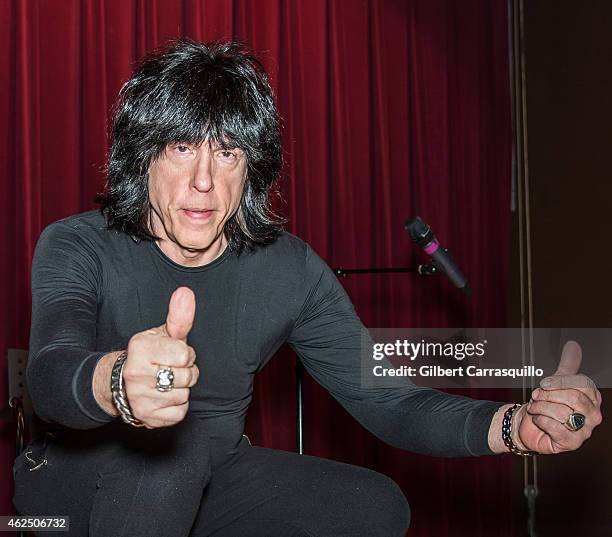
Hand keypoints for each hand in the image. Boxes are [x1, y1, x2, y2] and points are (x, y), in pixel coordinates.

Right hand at [123, 286, 199, 427]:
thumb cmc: (149, 354)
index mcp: (140, 349)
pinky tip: (164, 398)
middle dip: (186, 372)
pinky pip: (179, 412)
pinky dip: (177, 406)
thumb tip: (186, 292)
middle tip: (172, 369)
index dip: (186, 354)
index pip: (185, 355)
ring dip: (182, 389)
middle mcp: (135, 374)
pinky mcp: (146, 416)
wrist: (120, 383)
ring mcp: (139, 397)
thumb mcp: (162, 333)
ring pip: (184, 395)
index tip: (175, 354)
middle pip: (187, 376)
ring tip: (167, 383)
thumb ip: (178, 316)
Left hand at [514, 341, 601, 453]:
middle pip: (572, 398)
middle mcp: (593, 415)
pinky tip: (538, 420)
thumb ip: (568, 364)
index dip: (560, 381)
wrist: (532, 425)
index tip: (543, 383)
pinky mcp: (572, 443)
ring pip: (562, 412)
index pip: (583, 383)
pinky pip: (556, 428)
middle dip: (548, 395)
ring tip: (534, 408)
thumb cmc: (547, 403)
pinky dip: (541, 421)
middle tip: (535, 396)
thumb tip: (573, 344)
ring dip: (540, 407)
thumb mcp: (557, 381)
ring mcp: (585, 431)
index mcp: (592, 397)